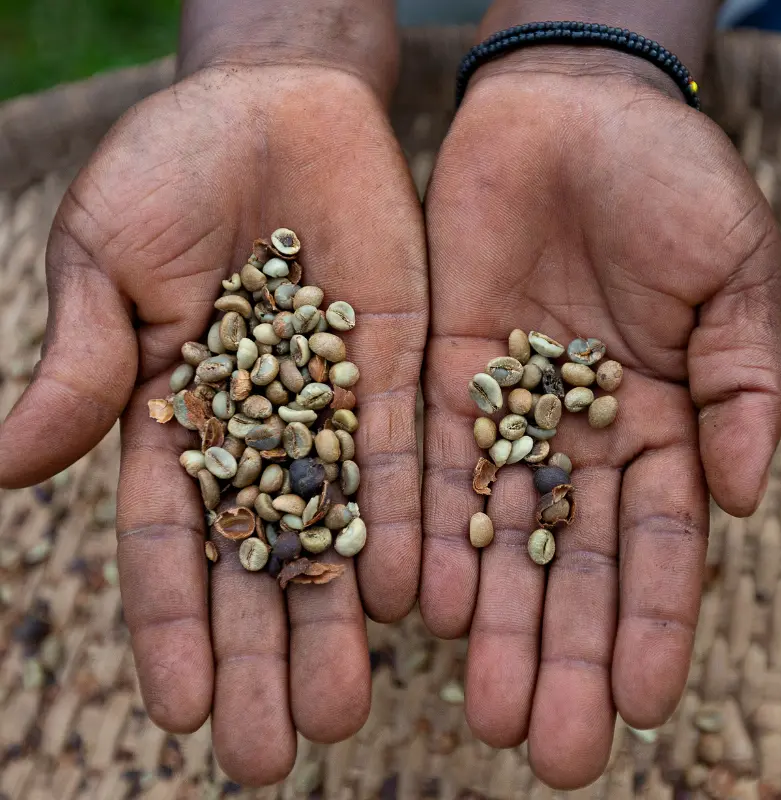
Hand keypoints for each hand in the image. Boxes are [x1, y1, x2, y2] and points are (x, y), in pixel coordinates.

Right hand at [0, 63, 426, 783]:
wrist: (276, 106)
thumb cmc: (173, 168)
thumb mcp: (108, 258)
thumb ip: (83, 360)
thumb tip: (7, 466)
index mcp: (173, 411)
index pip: (167, 538)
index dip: (171, 622)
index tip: (181, 711)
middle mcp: (259, 427)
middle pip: (258, 557)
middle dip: (261, 650)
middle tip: (271, 751)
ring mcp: (331, 403)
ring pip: (336, 525)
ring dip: (338, 615)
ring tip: (345, 708)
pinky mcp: (397, 367)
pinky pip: (402, 455)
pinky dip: (406, 523)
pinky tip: (411, 598)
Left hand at [421, 55, 780, 786]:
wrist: (570, 111)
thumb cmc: (669, 180)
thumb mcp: (735, 278)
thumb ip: (744, 388)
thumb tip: (737, 497)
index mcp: (659, 418)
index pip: (657, 543)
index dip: (655, 624)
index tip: (646, 706)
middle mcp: (576, 431)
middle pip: (571, 561)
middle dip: (564, 651)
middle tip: (549, 746)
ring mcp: (504, 409)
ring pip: (496, 532)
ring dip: (494, 618)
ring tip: (486, 704)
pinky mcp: (438, 377)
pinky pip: (429, 465)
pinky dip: (429, 532)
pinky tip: (425, 603)